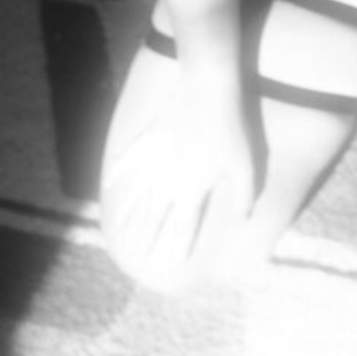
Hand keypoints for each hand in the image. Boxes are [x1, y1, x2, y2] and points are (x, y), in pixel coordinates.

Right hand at [101, 49, 259, 290]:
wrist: (208, 90)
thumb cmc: (232, 129)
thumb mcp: (246, 166)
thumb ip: (245, 198)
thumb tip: (243, 220)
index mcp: (192, 191)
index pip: (183, 228)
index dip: (178, 247)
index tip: (171, 265)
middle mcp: (167, 181)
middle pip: (154, 216)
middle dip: (147, 238)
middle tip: (137, 256)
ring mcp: (154, 160)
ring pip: (136, 193)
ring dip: (128, 214)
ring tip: (120, 232)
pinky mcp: (149, 138)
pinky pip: (128, 159)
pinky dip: (118, 173)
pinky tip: (110, 184)